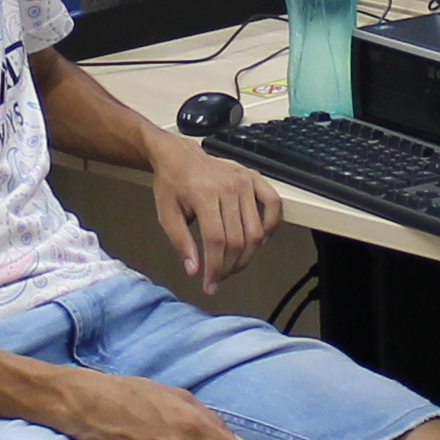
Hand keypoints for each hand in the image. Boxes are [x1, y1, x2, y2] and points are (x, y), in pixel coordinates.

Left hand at [149, 145, 279, 289]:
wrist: (179, 155)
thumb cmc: (172, 183)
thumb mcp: (166, 214)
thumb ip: (180, 242)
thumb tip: (194, 269)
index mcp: (203, 194)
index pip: (216, 240)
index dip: (215, 267)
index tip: (210, 284)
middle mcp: (228, 187)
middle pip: (238, 239)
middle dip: (230, 266)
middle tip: (220, 277)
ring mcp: (244, 181)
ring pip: (255, 229)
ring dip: (248, 254)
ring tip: (234, 264)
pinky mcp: (254, 177)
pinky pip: (273, 204)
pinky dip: (271, 226)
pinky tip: (260, 240)